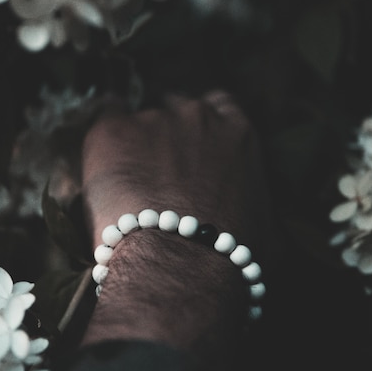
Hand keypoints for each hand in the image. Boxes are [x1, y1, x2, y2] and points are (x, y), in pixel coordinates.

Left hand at [82, 92, 262, 246]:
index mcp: (238, 134)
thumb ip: (259, 209)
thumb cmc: (228, 258)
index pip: (220, 105)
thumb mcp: (267, 231)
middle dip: (167, 134)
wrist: (179, 265)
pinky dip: (104, 144)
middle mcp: (197, 117)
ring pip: (139, 123)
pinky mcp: (113, 131)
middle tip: (157, 170)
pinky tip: (104, 167)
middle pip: (176, 108)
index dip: (202, 125)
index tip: (191, 143)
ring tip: (127, 187)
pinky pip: (104, 123)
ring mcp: (154, 120)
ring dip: (135, 146)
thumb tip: (258, 225)